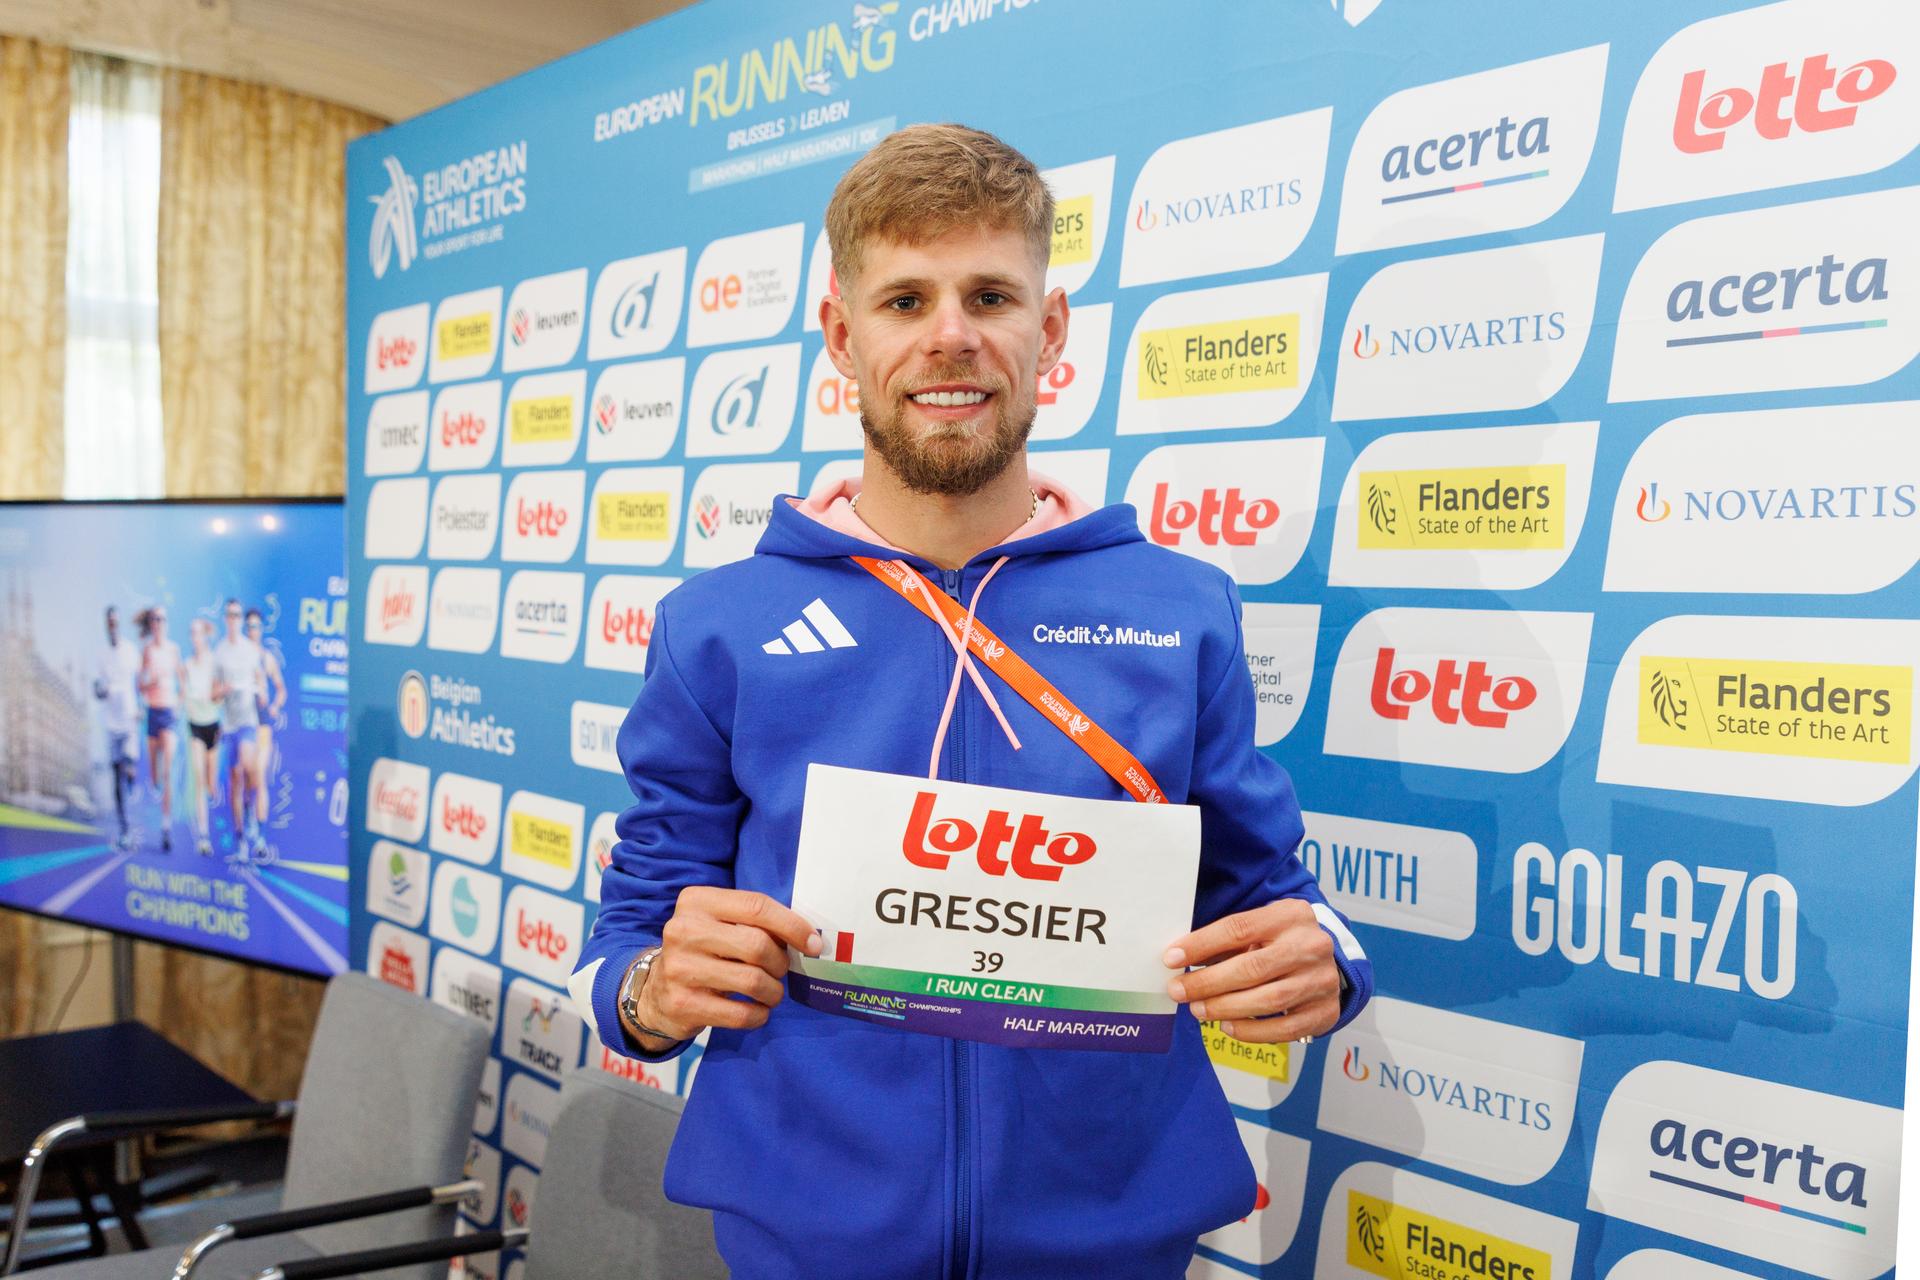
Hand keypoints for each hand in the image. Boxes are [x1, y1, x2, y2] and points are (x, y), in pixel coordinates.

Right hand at [627, 887, 821, 1045]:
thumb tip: (809, 939)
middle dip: (780, 962)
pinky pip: (740, 1013)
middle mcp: (682, 930)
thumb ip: (756, 922)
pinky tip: (757, 1011)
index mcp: (696, 902)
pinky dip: (759, 1015)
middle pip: (757, 945)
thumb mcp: (721, 924)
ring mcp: (679, 968)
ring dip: (773, 991)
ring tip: (771, 992)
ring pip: (752, 981)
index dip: (793, 926)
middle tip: (781, 970)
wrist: (656, 993)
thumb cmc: (704, 951)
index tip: (813, 944)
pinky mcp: (682, 1004)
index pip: (756, 906)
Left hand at [1163, 899, 1340, 1042]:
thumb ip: (1227, 942)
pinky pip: (1285, 1028)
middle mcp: (1311, 946)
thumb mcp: (1262, 928)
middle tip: (1179, 991)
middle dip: (1208, 982)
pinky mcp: (1325, 1011)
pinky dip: (1251, 1031)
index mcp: (1291, 915)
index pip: (1239, 928)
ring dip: (1225, 1008)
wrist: (1333, 961)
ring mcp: (1322, 980)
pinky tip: (1227, 1026)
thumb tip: (1180, 959)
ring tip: (1198, 1009)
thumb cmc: (1283, 943)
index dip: (1201, 944)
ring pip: (1268, 1000)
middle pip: (1252, 968)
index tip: (1171, 958)